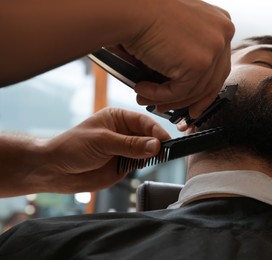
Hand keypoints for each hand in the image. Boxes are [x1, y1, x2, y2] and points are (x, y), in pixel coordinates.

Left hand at [40, 108, 169, 192]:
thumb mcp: (103, 142)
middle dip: (158, 142)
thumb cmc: (73, 147)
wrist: (55, 170)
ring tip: (160, 158)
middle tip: (166, 151)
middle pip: (149, 135)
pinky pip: (141, 163)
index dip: (156, 130)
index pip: (144, 121)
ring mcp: (125, 149)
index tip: (165, 140)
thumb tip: (155, 145)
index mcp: (118, 118)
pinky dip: (148, 164)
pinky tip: (150, 164)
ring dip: (154, 154)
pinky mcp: (124, 165)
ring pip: (147, 150)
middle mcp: (124, 132)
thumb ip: (130, 144)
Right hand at [123, 0, 234, 117]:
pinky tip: (142, 90)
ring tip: (147, 99)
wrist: (128, 8)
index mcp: (220, 23)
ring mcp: (214, 49)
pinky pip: (180, 92)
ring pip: (194, 90)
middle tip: (174, 112)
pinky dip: (159, 95)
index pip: (219, 65)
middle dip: (191, 101)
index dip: (205, 89)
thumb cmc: (144, 14)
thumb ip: (189, 51)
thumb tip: (185, 84)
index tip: (195, 104)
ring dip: (168, 99)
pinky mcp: (200, 64)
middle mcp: (223, 33)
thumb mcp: (177, 31)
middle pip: (212, 81)